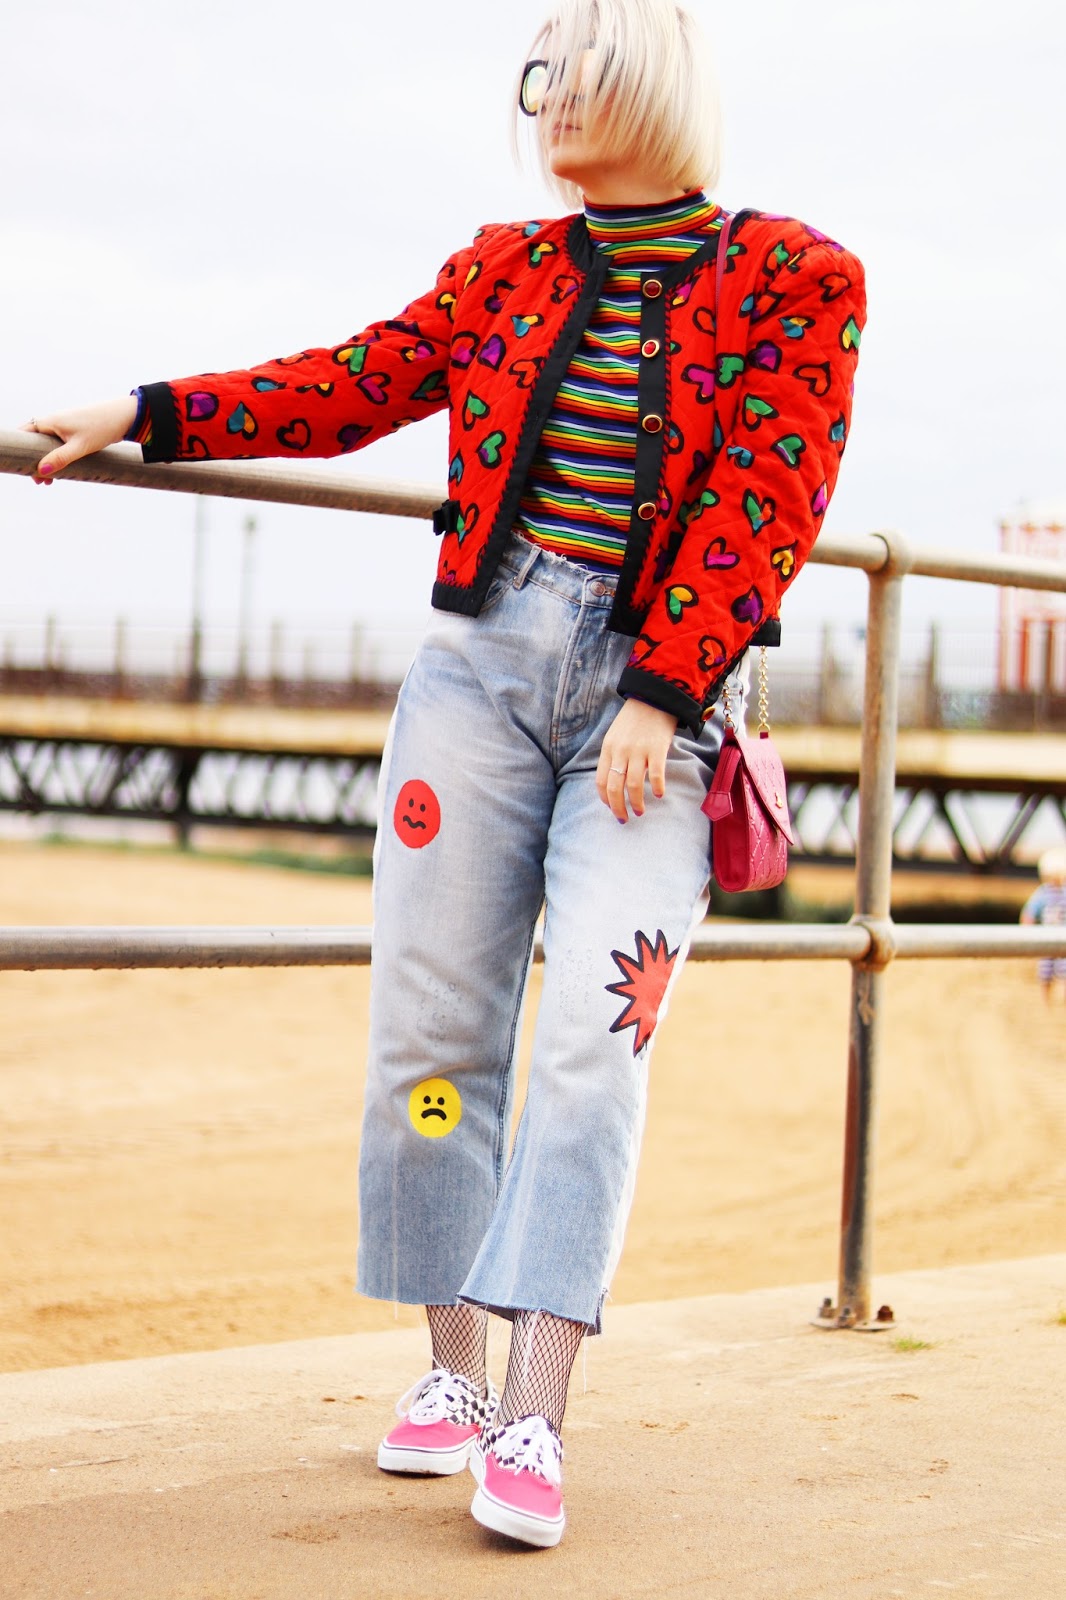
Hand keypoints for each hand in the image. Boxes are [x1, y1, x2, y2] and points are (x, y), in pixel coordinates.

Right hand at [20, 397, 137, 482]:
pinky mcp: (76, 431)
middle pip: (36, 441)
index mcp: (52, 422)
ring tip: (50, 481)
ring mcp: (66, 426)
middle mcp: (56, 422)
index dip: (22, 449)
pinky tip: (63, 470)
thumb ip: (60, 458)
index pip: (26, 433)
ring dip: (48, 461)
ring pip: (49, 444)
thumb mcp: (80, 447)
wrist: (124, 417)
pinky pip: (60, 445)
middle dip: (35, 460)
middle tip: (38, 481)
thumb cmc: (102, 427)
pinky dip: (58, 457)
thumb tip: (42, 471)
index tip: (25, 467)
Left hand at [596, 698, 677, 822]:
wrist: (654, 697)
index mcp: (608, 749)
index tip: (612, 808)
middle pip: (615, 787)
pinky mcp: (657, 748)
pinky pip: (656, 774)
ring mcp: (639, 750)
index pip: (601, 781)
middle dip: (618, 808)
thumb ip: (613, 756)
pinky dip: (657, 787)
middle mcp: (620, 751)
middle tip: (624, 819)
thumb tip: (614, 781)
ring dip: (636, 803)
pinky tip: (659, 794)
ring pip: (634, 785)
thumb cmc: (635, 719)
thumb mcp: (616, 736)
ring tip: (640, 812)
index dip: (605, 799)